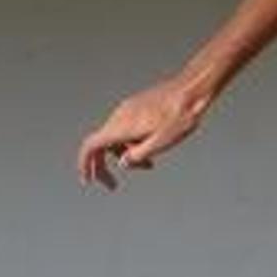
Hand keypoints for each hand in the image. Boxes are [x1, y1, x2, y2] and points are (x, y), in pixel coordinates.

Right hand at [76, 78, 206, 189]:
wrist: (192, 90)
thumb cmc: (180, 115)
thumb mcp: (161, 143)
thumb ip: (138, 156)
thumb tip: (124, 163)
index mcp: (122, 126)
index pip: (91, 146)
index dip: (85, 164)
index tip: (88, 180)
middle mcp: (119, 116)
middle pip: (101, 144)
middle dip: (104, 166)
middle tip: (113, 185)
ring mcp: (127, 110)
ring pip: (116, 138)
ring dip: (125, 155)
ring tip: (148, 166)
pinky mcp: (136, 107)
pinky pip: (126, 129)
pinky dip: (131, 143)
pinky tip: (151, 148)